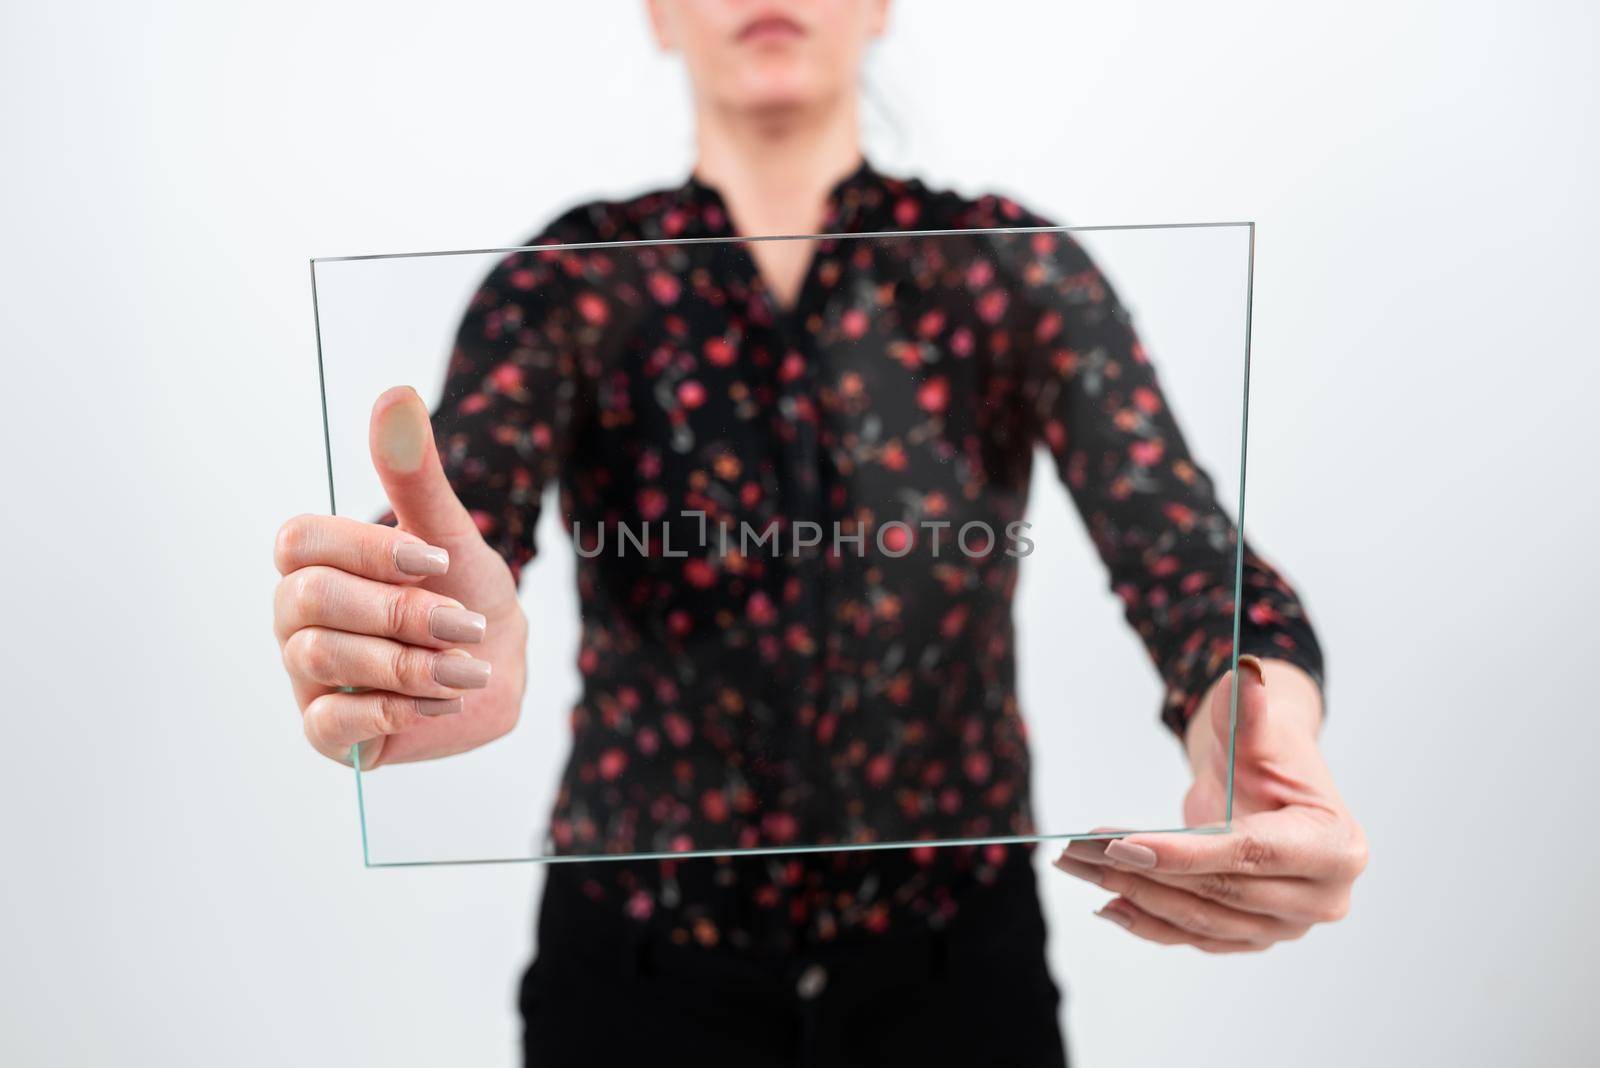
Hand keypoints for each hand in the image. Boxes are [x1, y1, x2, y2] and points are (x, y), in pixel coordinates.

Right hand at [273, 386, 527, 768]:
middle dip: (399, 613)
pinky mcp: (326, 730)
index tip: (437, 560)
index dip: (368, 550)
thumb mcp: (451, 533)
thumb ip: (416, 474)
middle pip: (306, 601)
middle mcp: (297, 616)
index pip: (299, 542)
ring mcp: (305, 674)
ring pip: (319, 659)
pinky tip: (439, 702)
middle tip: (466, 624)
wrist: (498, 665)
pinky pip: (326, 724)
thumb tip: (395, 394)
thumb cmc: (464, 591)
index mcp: (317, 562)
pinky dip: (391, 710)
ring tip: (467, 669)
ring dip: (406, 663)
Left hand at [1053, 655, 1365, 951]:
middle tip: (1080, 851)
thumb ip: (1250, 711)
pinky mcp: (1255, 937)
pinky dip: (1150, 923)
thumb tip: (1246, 675)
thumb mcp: (1259, 730)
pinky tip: (1108, 905)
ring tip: (1078, 869)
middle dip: (1142, 870)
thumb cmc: (1268, 756)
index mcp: (1336, 847)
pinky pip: (1196, 937)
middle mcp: (1322, 898)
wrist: (1271, 785)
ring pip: (1201, 919)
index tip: (1122, 844)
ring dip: (1133, 895)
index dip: (1185, 854)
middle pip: (1220, 892)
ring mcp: (1288, 925)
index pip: (1252, 854)